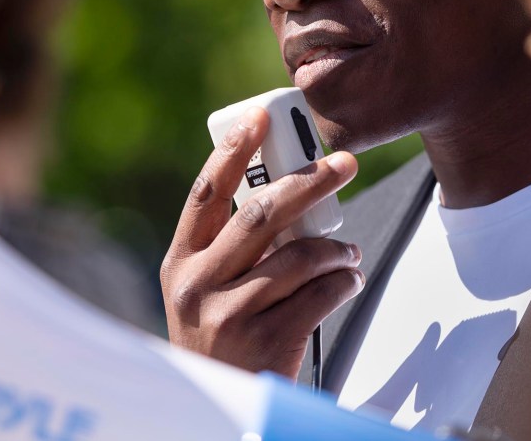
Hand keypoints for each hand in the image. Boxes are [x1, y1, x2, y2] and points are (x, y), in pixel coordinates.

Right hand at [161, 107, 363, 378]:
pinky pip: (321, 293)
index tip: (259, 118)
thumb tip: (288, 191)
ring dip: (337, 249)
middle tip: (343, 164)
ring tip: (348, 253)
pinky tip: (347, 281)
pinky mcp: (266, 341)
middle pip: (260, 215)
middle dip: (309, 182)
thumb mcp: (205, 293)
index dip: (231, 151)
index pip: (205, 194)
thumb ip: (231, 249)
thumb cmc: (221, 343)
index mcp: (182, 263)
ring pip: (300, 256)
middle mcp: (198, 286)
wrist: (219, 413)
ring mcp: (230, 315)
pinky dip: (345, 280)